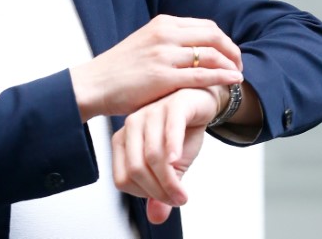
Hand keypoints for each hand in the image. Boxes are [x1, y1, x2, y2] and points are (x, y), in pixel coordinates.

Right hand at [70, 14, 241, 120]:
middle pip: (214, 35)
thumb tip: (195, 47)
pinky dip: (223, 77)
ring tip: (238, 77)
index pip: (205, 25)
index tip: (230, 54)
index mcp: (162, 24)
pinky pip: (202, 75)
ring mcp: (164, 55)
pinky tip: (233, 82)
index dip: (224, 40)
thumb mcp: (145, 42)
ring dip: (231, 65)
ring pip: (211, 54)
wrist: (96, 83)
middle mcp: (165, 35)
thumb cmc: (120, 68)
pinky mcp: (163, 77)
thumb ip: (168, 41)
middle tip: (239, 65)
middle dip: (233, 50)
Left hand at [111, 87, 219, 223]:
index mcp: (124, 140)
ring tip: (183, 194)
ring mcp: (151, 113)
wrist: (199, 103)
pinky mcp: (173, 106)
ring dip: (170, 180)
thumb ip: (161, 190)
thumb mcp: (171, 167)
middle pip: (136, 169)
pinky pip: (169, 130)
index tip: (163, 199)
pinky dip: (173, 149)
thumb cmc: (181, 131)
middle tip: (177, 199)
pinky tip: (178, 161)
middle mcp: (132, 125)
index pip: (122, 179)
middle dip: (158, 191)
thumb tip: (155, 218)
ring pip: (152, 155)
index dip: (143, 194)